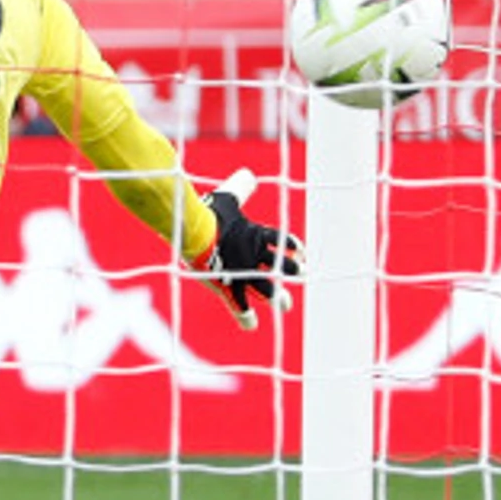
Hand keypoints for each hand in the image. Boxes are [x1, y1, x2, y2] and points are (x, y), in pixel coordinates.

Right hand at [196, 172, 301, 330]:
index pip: (281, 241)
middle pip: (280, 267)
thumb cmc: (212, 215)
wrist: (199, 233)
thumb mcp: (227, 197)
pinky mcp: (228, 287)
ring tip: (286, 305)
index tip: (301, 254)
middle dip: (290, 273)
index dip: (292, 248)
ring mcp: (244, 273)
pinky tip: (252, 325)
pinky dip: (246, 316)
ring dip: (277, 297)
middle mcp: (256, 256)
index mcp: (257, 235)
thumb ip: (240, 187)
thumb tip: (248, 174)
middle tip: (298, 276)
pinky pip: (240, 305)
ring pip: (267, 289)